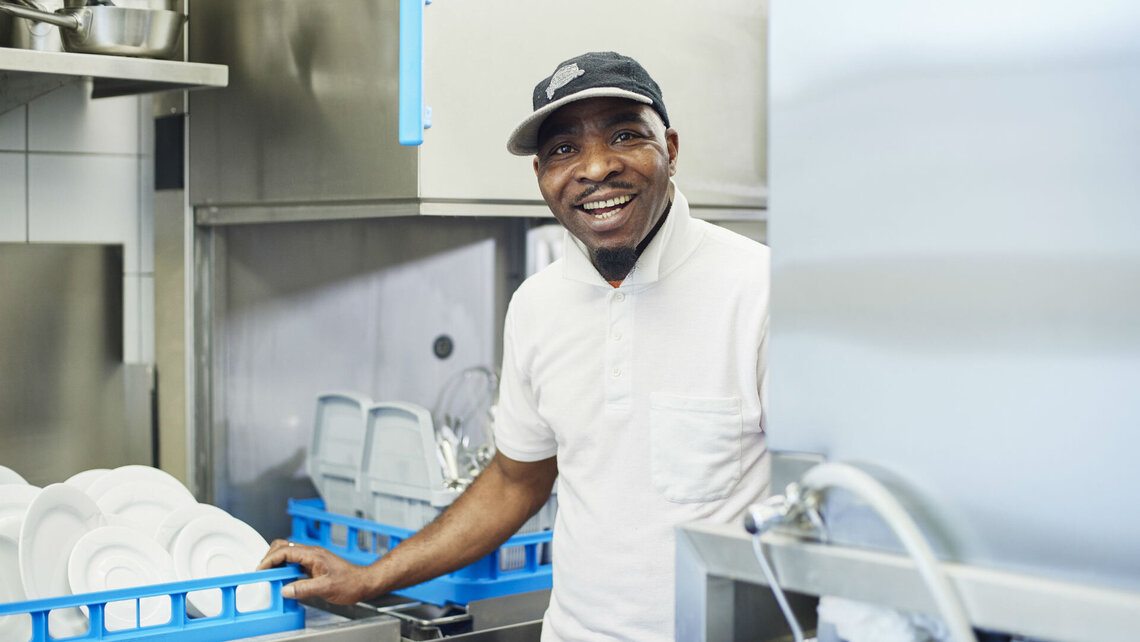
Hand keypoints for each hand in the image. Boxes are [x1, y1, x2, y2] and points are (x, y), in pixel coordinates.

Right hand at [257, 539, 373, 603]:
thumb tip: (285, 590)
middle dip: (269, 557)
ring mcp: (311, 558)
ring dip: (276, 563)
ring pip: (287, 554)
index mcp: (312, 554)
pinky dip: (284, 568)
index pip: (284, 551)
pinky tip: (283, 579)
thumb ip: (304, 589)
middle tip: (262, 572)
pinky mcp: (312, 565)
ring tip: (269, 576)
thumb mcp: (326, 588)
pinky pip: (293, 563)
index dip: (269, 560)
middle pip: (283, 547)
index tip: (260, 570)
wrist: (363, 582)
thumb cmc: (350, 583)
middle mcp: (311, 553)